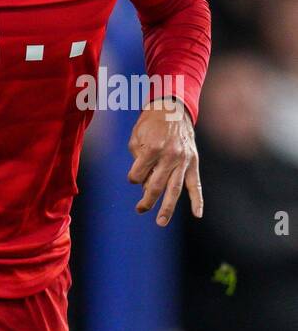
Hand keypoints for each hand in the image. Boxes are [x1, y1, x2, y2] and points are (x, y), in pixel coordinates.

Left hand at [127, 98, 202, 225]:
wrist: (173, 108)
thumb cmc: (150, 123)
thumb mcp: (136, 137)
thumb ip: (137, 160)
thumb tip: (142, 184)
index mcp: (153, 148)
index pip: (138, 175)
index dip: (133, 177)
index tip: (134, 175)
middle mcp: (170, 156)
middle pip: (156, 186)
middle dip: (147, 201)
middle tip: (140, 210)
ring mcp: (184, 161)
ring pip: (175, 189)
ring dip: (167, 208)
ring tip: (160, 222)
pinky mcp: (193, 162)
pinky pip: (196, 184)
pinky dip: (198, 200)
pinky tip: (198, 214)